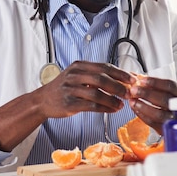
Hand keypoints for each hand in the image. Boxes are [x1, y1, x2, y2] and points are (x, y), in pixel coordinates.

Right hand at [0, 61, 134, 152]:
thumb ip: (97, 75)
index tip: (133, 79)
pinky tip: (112, 110)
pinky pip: (90, 106)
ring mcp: (70, 89)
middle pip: (102, 79)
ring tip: (122, 104)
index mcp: (80, 65)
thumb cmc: (65, 88)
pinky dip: (104, 108)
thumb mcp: (78, 75)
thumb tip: (123, 79)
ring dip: (112, 99)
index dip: (121, 73)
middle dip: (119, 86)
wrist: (43, 100)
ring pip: (97, 93)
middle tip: (130, 93)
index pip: (104, 67)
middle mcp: (74, 75)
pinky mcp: (69, 103)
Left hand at [128, 76, 176, 132]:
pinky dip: (142, 115)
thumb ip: (152, 84)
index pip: (170, 85)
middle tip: (133, 90)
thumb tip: (134, 76)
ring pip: (159, 113)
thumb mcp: (168, 90)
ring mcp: (175, 120)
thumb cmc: (172, 101)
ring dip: (143, 106)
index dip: (155, 82)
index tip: (142, 80)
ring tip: (132, 101)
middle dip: (147, 94)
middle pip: (165, 99)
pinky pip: (153, 123)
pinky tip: (135, 109)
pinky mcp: (167, 130)